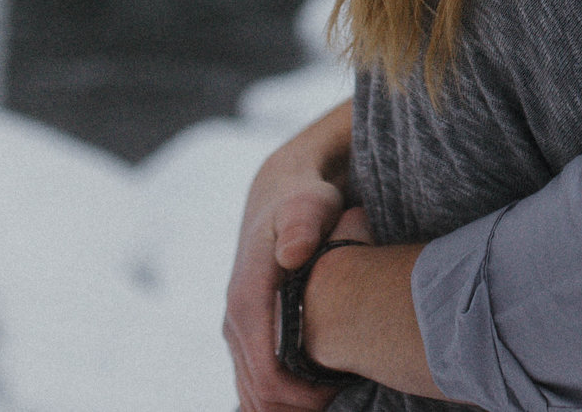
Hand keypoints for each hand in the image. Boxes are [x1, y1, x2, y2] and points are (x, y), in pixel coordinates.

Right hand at [227, 104, 353, 411]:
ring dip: (290, 403)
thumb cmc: (304, 199)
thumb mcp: (309, 204)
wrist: (282, 192)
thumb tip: (292, 254)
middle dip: (300, 406)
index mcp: (246, 303)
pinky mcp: (247, 334)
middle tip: (345, 392)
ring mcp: (238, 331)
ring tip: (334, 390)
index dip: (302, 397)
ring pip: (254, 395)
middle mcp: (235, 323)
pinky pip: (257, 383)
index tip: (340, 387)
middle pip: (259, 396)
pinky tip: (313, 388)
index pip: (267, 378)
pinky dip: (282, 395)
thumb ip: (303, 224)